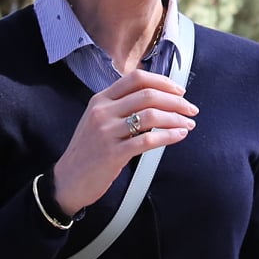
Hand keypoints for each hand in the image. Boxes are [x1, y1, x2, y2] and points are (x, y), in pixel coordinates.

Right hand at [51, 69, 196, 213]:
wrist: (68, 180)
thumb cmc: (88, 151)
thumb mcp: (97, 120)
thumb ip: (120, 106)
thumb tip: (154, 95)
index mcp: (100, 99)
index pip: (136, 78)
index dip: (162, 81)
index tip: (180, 90)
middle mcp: (102, 112)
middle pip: (147, 95)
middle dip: (176, 100)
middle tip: (191, 109)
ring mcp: (107, 132)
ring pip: (150, 116)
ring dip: (175, 118)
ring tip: (188, 124)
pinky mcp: (113, 153)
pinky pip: (148, 140)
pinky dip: (169, 136)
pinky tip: (179, 136)